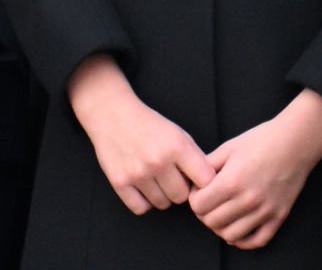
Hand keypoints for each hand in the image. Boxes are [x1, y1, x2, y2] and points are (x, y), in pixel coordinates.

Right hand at [68, 54, 214, 214]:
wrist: (113, 114)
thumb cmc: (149, 124)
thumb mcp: (178, 133)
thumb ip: (194, 158)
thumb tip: (208, 186)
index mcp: (177, 146)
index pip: (204, 180)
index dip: (203, 183)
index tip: (197, 181)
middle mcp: (158, 161)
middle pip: (181, 197)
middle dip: (179, 189)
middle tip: (171, 176)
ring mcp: (138, 173)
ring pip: (162, 204)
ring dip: (161, 195)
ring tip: (155, 178)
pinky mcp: (120, 182)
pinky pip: (141, 208)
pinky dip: (144, 201)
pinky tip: (142, 186)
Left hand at [189, 89, 321, 249]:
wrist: (296, 141)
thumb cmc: (263, 139)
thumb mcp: (230, 146)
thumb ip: (208, 165)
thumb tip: (194, 180)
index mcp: (232, 181)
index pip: (199, 206)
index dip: (194, 198)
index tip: (199, 191)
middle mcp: (248, 200)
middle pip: (212, 222)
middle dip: (205, 213)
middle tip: (209, 201)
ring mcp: (265, 211)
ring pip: (230, 235)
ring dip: (221, 227)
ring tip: (223, 213)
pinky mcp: (278, 217)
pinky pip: (256, 241)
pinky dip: (243, 240)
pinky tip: (238, 228)